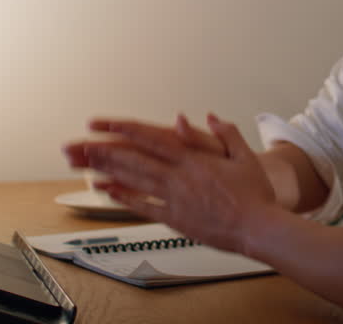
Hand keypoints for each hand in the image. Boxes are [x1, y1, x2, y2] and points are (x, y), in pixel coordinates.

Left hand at [62, 113, 278, 256]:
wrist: (258, 227)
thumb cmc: (255, 195)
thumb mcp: (244, 156)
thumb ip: (226, 133)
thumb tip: (210, 117)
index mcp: (195, 159)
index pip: (155, 139)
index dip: (129, 131)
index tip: (109, 124)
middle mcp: (180, 177)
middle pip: (137, 160)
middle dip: (109, 151)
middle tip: (84, 145)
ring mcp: (175, 198)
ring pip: (136, 181)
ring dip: (110, 171)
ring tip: (86, 165)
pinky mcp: (175, 219)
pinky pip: (144, 206)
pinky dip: (124, 198)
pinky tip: (108, 192)